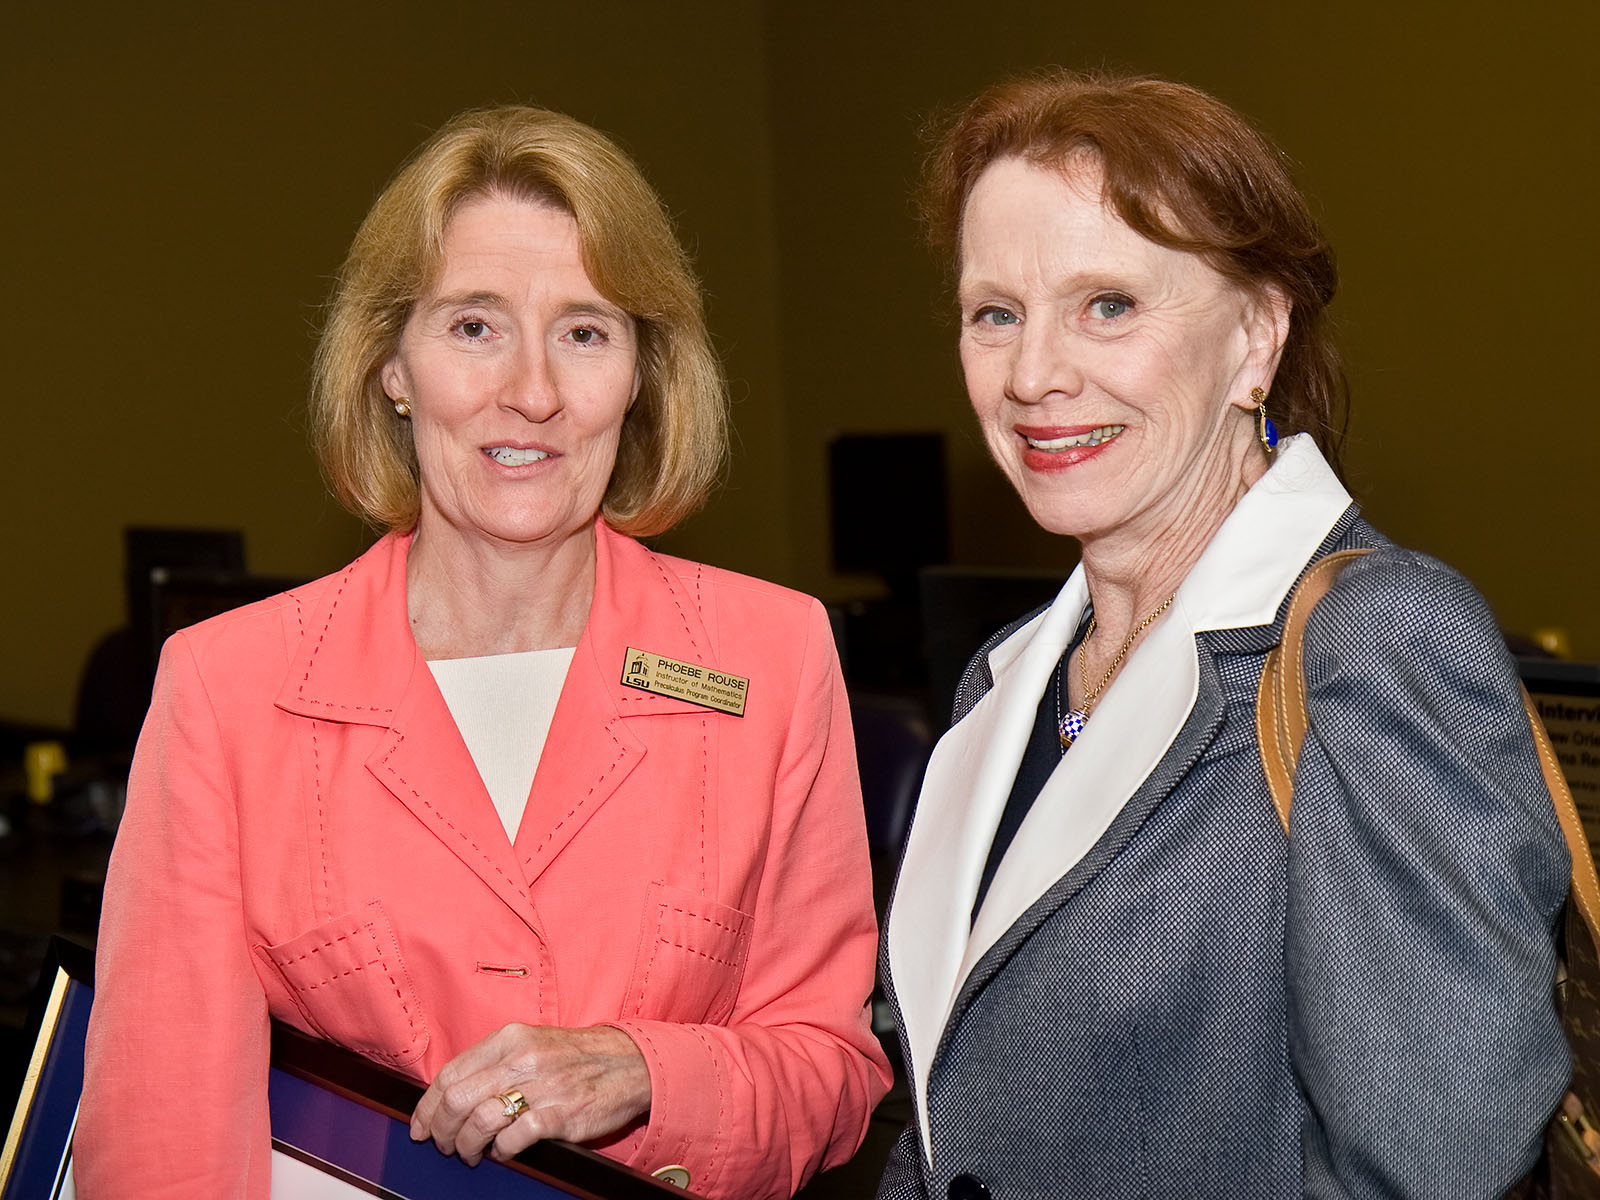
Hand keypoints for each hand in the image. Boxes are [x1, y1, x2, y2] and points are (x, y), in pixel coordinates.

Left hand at [410, 1023, 651, 1165]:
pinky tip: (503, 1152)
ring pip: (479, 1120)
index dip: (427, 1106)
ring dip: (466, 1146)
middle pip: (457, 1099)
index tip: (421, 1125)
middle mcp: (522, 1059)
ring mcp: (543, 1087)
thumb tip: (450, 1093)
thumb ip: (493, 1061)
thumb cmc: (576, 1056)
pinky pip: (514, 1138)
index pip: (450, 1073)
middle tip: (444, 1145)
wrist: (629, 1062)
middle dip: (441, 1130)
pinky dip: (501, 1151)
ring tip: (471, 1153)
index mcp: (510, 1038)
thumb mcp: (531, 1043)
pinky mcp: (561, 1115)